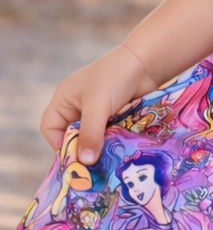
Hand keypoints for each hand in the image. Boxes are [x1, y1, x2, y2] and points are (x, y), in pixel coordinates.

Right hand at [41, 45, 156, 165]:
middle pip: (72, 136)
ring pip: (92, 138)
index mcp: (64, 100)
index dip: (59, 143)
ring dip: (99, 148)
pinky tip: (119, 152)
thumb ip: (90, 133)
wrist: (146, 64)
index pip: (50, 127)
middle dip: (82, 150)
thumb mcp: (98, 106)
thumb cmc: (115, 77)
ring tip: (108, 161)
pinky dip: (111, 143)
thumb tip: (85, 162)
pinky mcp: (114, 116)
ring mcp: (96, 112)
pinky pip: (107, 135)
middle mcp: (77, 107)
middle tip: (94, 165)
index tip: (76, 156)